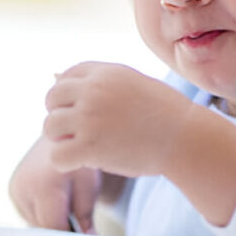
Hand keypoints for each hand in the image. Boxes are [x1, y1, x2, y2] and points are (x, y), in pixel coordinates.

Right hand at [8, 136, 99, 232]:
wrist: (64, 133)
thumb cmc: (80, 158)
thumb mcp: (89, 186)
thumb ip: (86, 216)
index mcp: (43, 187)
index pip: (52, 228)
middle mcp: (23, 189)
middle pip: (42, 228)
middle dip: (61, 233)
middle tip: (79, 232)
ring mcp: (15, 189)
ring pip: (33, 223)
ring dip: (50, 224)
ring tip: (68, 211)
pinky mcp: (13, 189)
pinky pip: (28, 214)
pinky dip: (42, 215)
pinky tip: (56, 204)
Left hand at [42, 62, 196, 176]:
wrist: (185, 138)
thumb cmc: (163, 112)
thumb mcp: (131, 82)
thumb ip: (97, 80)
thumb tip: (54, 74)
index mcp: (104, 72)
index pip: (65, 77)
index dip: (70, 97)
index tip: (85, 112)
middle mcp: (93, 90)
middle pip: (51, 99)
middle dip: (61, 116)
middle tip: (80, 132)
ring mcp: (89, 118)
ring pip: (50, 127)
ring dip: (61, 139)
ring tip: (83, 147)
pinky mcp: (90, 146)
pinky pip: (57, 155)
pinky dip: (66, 163)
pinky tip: (83, 162)